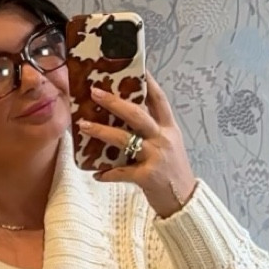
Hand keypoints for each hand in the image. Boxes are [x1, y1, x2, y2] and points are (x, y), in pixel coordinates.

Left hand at [76, 72, 197, 218]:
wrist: (184, 201)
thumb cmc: (172, 172)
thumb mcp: (169, 145)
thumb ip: (153, 131)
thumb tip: (126, 117)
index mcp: (168, 129)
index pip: (159, 100)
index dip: (148, 82)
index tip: (136, 67)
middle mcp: (162, 139)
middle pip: (137, 115)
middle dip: (114, 102)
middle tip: (95, 92)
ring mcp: (155, 157)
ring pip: (125, 139)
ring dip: (102, 132)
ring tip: (84, 126)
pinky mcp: (147, 176)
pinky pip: (121, 172)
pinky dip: (107, 173)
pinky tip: (96, 174)